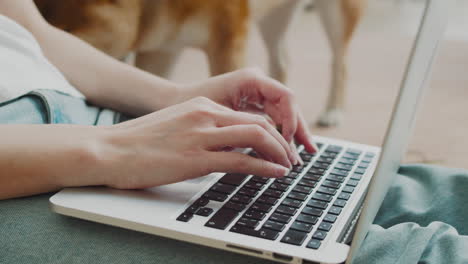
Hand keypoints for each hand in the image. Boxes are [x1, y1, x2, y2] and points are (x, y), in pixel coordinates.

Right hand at [100, 97, 294, 188]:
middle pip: (258, 123)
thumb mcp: (177, 126)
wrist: (109, 150)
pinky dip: (264, 167)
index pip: (247, 115)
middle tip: (292, 157)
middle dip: (282, 141)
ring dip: (279, 152)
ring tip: (289, 166)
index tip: (279, 145)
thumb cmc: (138, 142)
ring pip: (256, 137)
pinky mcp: (196, 158)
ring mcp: (201, 135)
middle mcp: (205, 114)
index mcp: (201, 105)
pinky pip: (241, 161)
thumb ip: (203, 130)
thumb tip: (226, 147)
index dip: (270, 131)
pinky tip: (276, 174)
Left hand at [180, 68, 317, 156]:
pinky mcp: (250, 103)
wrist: (170, 101)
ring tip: (301, 155)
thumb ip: (244, 131)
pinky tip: (284, 148)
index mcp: (250, 79)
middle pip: (288, 106)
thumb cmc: (188, 106)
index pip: (285, 97)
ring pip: (282, 113)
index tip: (289, 143)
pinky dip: (278, 133)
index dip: (292, 121)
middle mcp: (256, 82)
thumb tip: (267, 151)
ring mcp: (255, 92)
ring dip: (291, 134)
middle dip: (298, 130)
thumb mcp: (217, 120)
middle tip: (306, 153)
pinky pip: (271, 117)